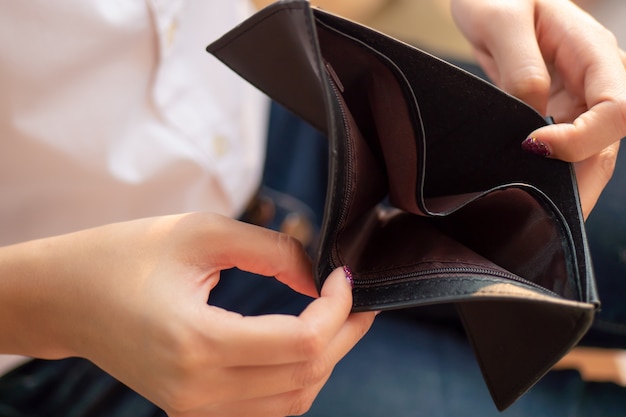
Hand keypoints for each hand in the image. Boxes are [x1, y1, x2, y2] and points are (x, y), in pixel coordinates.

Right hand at [0, 213, 374, 415]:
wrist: (67, 298)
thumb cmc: (122, 257)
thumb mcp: (202, 234)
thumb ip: (273, 251)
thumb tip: (320, 274)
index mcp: (196, 342)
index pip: (301, 342)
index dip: (338, 308)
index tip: (345, 275)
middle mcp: (197, 391)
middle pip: (306, 375)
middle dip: (344, 332)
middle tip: (355, 296)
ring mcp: (194, 408)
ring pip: (292, 400)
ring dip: (326, 358)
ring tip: (337, 317)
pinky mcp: (193, 409)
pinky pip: (266, 408)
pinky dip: (296, 378)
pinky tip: (303, 344)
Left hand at [450, 0, 625, 216]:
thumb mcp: (503, 19)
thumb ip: (522, 64)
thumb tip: (533, 114)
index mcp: (593, 52)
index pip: (615, 107)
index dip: (584, 137)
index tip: (535, 146)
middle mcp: (593, 80)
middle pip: (606, 141)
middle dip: (581, 180)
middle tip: (544, 214)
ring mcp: (575, 100)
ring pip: (587, 153)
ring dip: (567, 185)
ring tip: (537, 215)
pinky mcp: (554, 114)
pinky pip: (562, 152)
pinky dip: (550, 174)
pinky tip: (529, 194)